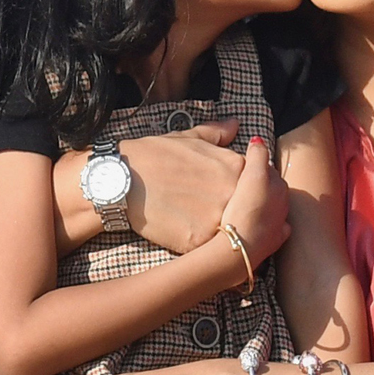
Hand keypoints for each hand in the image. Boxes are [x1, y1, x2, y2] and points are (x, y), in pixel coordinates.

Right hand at [115, 121, 244, 252]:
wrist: (117, 179)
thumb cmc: (150, 155)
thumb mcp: (186, 137)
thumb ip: (216, 133)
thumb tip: (236, 125)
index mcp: (234, 165)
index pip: (256, 182)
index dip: (245, 187)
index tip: (226, 190)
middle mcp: (232, 192)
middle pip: (248, 209)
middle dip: (237, 210)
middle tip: (211, 210)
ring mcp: (217, 219)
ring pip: (232, 232)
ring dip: (224, 231)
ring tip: (199, 222)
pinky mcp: (199, 242)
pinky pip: (210, 250)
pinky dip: (203, 244)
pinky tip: (187, 233)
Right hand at [218, 136, 288, 265]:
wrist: (240, 247)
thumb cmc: (243, 208)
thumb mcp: (251, 174)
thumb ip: (257, 154)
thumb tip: (259, 139)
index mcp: (278, 185)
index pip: (268, 169)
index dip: (254, 167)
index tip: (241, 169)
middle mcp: (283, 203)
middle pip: (272, 188)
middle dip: (261, 185)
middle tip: (241, 185)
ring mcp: (280, 223)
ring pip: (274, 208)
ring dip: (264, 205)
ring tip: (246, 205)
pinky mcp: (274, 241)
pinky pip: (274, 229)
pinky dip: (268, 225)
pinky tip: (258, 225)